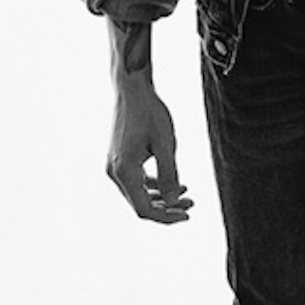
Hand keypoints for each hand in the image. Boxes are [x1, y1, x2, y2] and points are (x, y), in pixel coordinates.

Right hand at [106, 84, 193, 223]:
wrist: (132, 89)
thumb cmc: (150, 112)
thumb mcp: (165, 143)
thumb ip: (169, 175)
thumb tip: (174, 203)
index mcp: (124, 171)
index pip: (144, 209)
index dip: (167, 216)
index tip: (188, 214)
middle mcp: (114, 172)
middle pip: (140, 204)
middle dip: (167, 207)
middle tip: (191, 204)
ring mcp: (114, 166)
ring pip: (138, 193)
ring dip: (161, 197)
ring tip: (186, 194)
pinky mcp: (118, 159)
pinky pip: (135, 181)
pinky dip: (152, 185)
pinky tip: (172, 183)